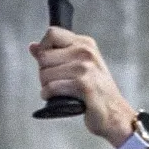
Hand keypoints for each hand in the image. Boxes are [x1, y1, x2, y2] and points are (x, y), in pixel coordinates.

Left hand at [28, 28, 134, 144]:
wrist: (115, 114)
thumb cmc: (96, 93)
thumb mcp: (79, 67)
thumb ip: (56, 55)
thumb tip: (33, 47)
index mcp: (85, 44)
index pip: (52, 34)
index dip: (43, 48)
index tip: (48, 63)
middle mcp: (85, 52)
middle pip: (44, 55)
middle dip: (43, 72)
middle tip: (55, 82)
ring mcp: (85, 67)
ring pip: (45, 73)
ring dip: (46, 86)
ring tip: (59, 92)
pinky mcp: (83, 85)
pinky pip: (52, 87)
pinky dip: (48, 96)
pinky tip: (56, 99)